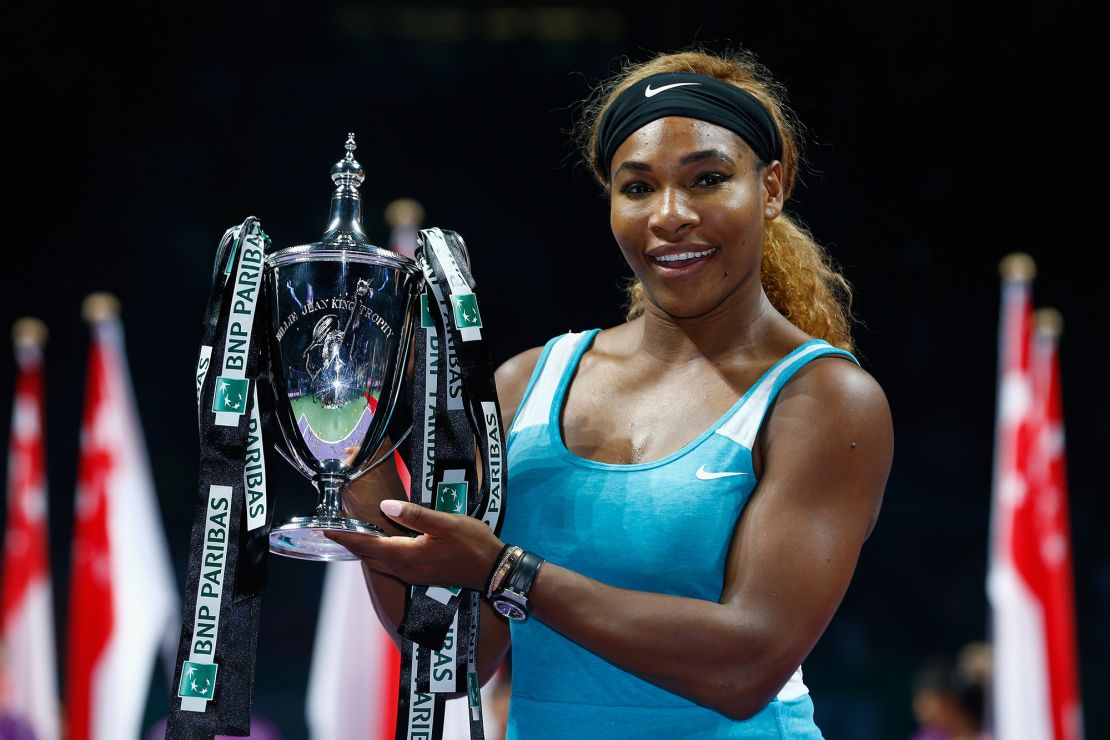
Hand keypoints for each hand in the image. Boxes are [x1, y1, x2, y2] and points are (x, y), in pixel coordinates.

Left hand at [328, 500, 504, 591]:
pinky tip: (380, 543)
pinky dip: (379, 554)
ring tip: (351, 534)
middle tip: (334, 529)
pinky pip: (390, 564)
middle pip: (369, 557)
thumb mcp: (446, 523)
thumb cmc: (472, 544)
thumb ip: (415, 515)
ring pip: (379, 562)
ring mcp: (413, 574)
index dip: (346, 538)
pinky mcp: (421, 574)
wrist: (493, 570)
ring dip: (364, 549)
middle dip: (351, 544)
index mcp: (407, 556)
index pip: (368, 546)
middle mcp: (405, 569)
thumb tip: (386, 505)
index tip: (326, 530)